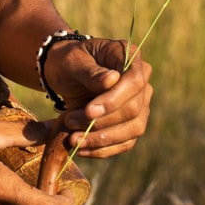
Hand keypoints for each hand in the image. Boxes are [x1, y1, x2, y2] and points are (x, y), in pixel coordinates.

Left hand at [42, 37, 152, 157]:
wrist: (64, 74)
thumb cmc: (68, 61)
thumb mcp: (72, 60)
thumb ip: (90, 71)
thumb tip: (112, 80)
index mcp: (129, 55)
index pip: (134, 81)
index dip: (114, 100)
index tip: (89, 111)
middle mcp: (141, 79)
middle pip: (134, 108)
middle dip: (102, 122)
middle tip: (70, 122)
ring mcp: (140, 103)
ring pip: (133, 129)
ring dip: (102, 139)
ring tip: (73, 140)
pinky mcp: (131, 124)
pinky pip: (125, 142)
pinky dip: (103, 149)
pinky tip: (81, 149)